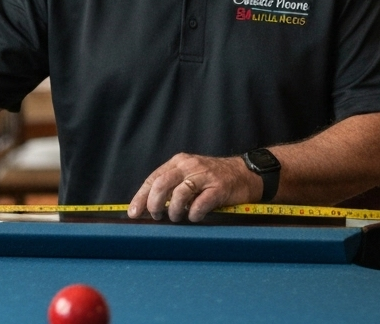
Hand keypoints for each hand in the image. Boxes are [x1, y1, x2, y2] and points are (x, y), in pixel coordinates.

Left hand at [127, 153, 260, 222]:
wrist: (245, 174)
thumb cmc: (214, 179)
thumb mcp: (190, 175)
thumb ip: (172, 186)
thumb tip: (148, 207)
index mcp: (179, 162)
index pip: (153, 178)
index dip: (141, 197)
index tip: (134, 213)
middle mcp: (190, 165)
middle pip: (162, 184)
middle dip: (154, 204)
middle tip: (157, 217)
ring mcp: (205, 176)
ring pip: (179, 194)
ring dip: (174, 211)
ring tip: (178, 217)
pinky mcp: (219, 188)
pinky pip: (200, 204)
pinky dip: (194, 214)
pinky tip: (195, 216)